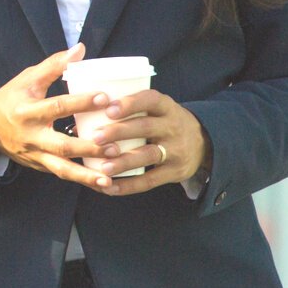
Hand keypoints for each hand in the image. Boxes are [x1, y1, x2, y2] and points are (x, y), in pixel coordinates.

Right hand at [0, 44, 120, 190]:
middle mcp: (31, 136)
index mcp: (27, 111)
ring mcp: (35, 155)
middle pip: (61, 145)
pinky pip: (63, 175)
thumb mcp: (27, 78)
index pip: (57, 107)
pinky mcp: (40, 166)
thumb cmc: (12, 98)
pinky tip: (105, 184)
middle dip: (88, 147)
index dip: (81, 102)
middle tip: (114, 145)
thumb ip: (54, 65)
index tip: (105, 97)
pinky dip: (83, 181)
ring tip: (110, 177)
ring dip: (87, 175)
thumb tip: (81, 49)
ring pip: (62, 169)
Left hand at [80, 90, 210, 195]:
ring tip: (103, 167)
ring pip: (148, 155)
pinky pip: (151, 180)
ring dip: (124, 162)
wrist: (204, 143)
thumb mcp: (158, 109)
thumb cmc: (165, 122)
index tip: (108, 109)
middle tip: (96, 137)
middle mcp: (173, 127)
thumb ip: (131, 109)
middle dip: (119, 132)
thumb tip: (82, 117)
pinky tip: (109, 188)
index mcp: (166, 107)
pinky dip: (129, 186)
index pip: (150, 100)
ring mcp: (176, 150)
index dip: (130, 103)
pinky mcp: (175, 172)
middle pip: (146, 128)